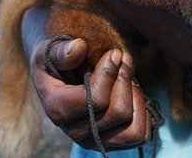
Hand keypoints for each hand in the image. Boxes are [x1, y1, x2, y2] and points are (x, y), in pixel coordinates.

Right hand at [30, 38, 151, 150]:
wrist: (57, 79)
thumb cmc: (56, 63)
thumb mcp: (49, 50)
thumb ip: (61, 50)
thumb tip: (79, 48)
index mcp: (57, 109)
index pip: (96, 99)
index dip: (110, 72)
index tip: (114, 53)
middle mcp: (75, 132)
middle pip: (118, 112)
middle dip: (125, 80)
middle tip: (124, 60)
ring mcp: (94, 142)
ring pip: (132, 131)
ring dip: (136, 98)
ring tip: (127, 79)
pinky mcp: (111, 143)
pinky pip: (140, 136)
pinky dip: (142, 113)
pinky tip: (131, 94)